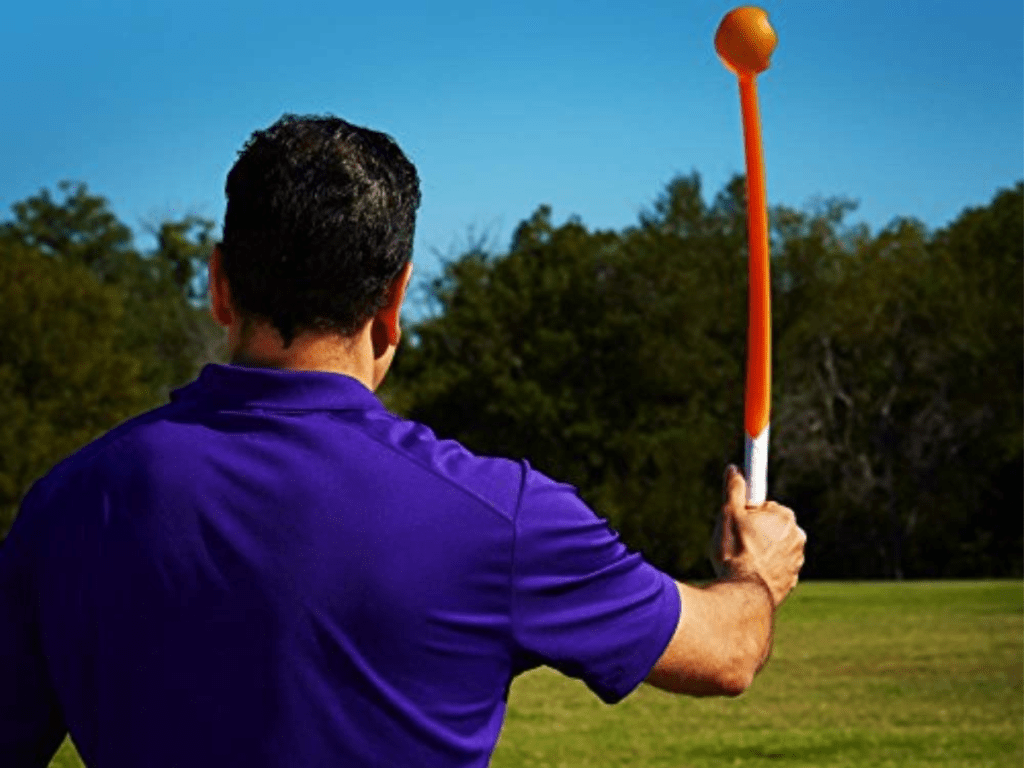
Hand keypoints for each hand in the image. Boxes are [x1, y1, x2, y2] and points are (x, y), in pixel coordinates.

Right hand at [711, 465, 805, 606]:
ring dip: (759, 551)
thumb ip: (734, 489)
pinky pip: (776, 567)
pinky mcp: (792, 580)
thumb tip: (735, 468)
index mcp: (784, 517)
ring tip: (740, 560)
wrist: (744, 595)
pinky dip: (764, 568)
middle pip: (770, 526)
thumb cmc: (736, 552)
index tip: (738, 519)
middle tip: (735, 541)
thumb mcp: (728, 514)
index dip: (748, 513)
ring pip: (773, 548)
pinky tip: (748, 574)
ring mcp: (797, 560)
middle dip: (754, 531)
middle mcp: (797, 536)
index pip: (765, 506)